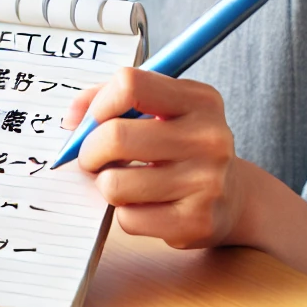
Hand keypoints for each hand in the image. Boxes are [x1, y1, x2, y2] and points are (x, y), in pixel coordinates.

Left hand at [63, 67, 247, 249]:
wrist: (235, 195)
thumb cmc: (179, 142)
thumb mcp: (158, 105)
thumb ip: (108, 97)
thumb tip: (71, 120)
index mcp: (198, 99)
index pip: (130, 84)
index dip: (99, 102)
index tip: (93, 118)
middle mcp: (209, 138)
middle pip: (116, 137)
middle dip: (89, 150)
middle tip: (92, 157)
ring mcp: (206, 182)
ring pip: (115, 184)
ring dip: (106, 183)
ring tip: (122, 179)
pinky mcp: (197, 222)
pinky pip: (129, 218)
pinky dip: (124, 212)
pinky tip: (143, 203)